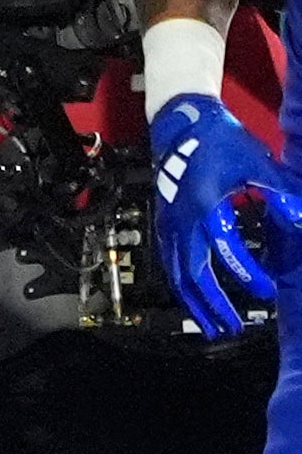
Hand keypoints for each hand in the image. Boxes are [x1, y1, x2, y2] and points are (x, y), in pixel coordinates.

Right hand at [154, 95, 301, 336]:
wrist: (179, 125)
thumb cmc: (220, 140)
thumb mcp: (255, 162)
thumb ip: (278, 192)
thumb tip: (299, 219)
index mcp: (205, 204)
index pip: (226, 248)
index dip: (248, 273)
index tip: (268, 290)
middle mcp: (182, 220)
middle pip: (194, 273)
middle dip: (214, 304)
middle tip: (234, 329)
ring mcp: (169, 224)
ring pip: (177, 275)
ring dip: (195, 304)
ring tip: (213, 329)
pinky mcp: (165, 225)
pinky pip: (171, 264)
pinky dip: (184, 288)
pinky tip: (195, 302)